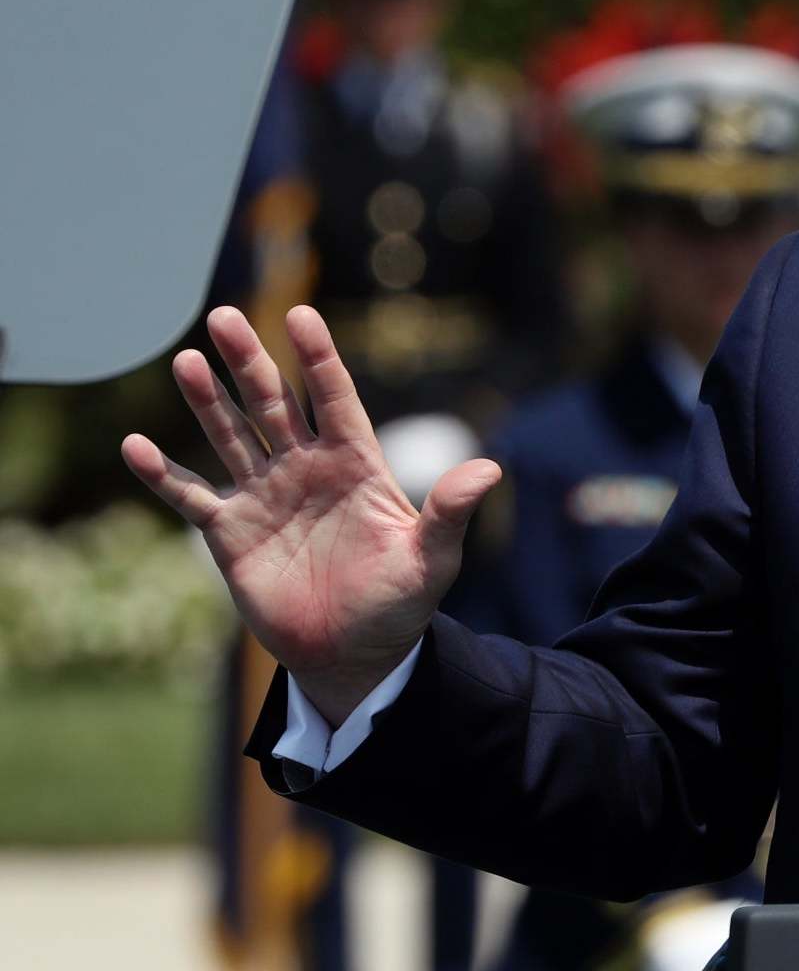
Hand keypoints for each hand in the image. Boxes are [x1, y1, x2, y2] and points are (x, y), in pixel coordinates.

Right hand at [121, 305, 499, 725]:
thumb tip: (491, 468)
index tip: (302, 316)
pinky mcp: (230, 532)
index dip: (318, 359)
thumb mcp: (432, 559)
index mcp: (356, 464)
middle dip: (250, 361)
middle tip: (226, 316)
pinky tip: (135, 446)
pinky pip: (191, 496)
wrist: (355, 654)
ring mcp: (265, 496)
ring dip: (207, 401)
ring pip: (231, 436)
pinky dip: (162, 474)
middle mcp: (306, 469)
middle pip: (274, 403)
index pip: (334, 399)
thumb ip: (451, 512)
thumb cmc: (400, 603)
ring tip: (187, 361)